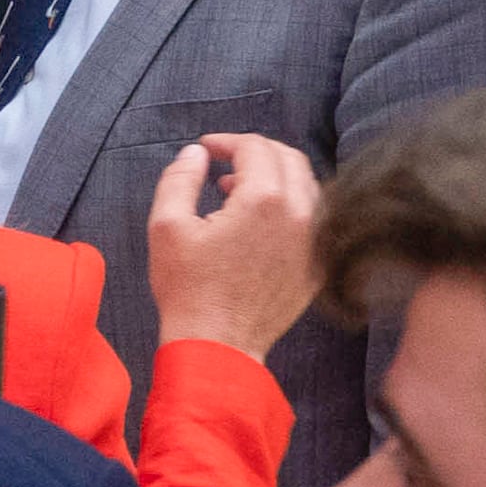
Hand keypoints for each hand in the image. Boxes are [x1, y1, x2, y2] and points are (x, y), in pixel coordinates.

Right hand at [143, 132, 324, 361]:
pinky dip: (291, 206)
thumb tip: (195, 153)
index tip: (207, 148)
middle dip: (255, 151)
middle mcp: (299, 213)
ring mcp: (315, 240)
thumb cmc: (188, 289)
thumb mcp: (166, 227)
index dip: (227, 141)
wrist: (218, 345)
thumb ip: (179, 179)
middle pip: (288, 158)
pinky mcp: (319, 262)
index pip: (254, 148)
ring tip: (240, 190)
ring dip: (275, 176)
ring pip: (307, 185)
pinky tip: (261, 221)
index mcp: (263, 200)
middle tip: (226, 161)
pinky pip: (315, 218)